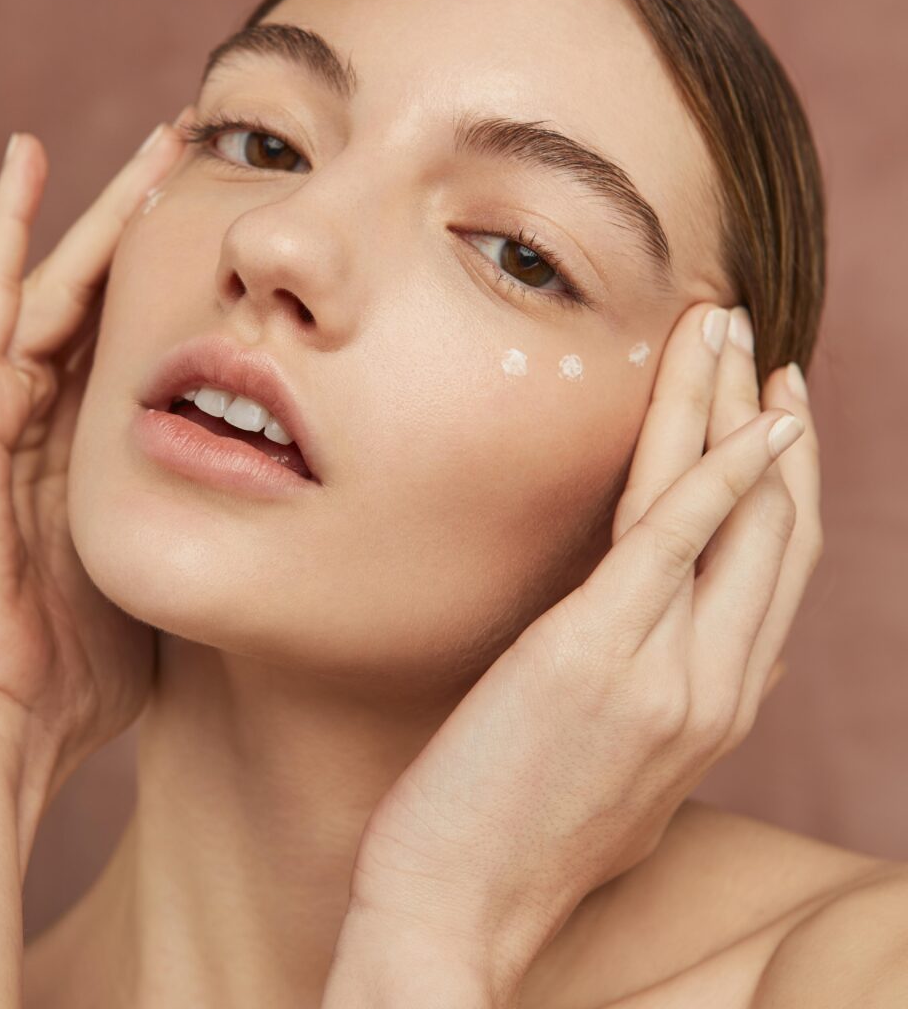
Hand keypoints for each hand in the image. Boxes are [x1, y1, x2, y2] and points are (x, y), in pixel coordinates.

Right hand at [0, 112, 191, 862]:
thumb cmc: (79, 674)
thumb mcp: (158, 582)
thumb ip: (193, 534)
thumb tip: (266, 523)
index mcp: (84, 460)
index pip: (136, 350)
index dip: (181, 293)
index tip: (235, 246)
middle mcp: (37, 423)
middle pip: (100, 302)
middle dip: (148, 232)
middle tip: (200, 167)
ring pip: (53, 284)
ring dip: (101, 215)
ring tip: (154, 147)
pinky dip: (3, 231)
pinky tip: (29, 165)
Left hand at [338, 303, 821, 1001]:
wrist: (456, 911)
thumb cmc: (512, 836)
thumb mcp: (613, 771)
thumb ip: (654, 698)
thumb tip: (662, 638)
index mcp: (713, 710)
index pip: (774, 576)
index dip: (783, 487)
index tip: (772, 418)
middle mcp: (714, 689)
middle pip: (774, 531)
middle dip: (773, 427)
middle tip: (764, 348)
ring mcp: (667, 674)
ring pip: (733, 515)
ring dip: (738, 411)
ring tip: (735, 329)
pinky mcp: (599, 656)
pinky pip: (678, 538)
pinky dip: (717, 466)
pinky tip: (738, 406)